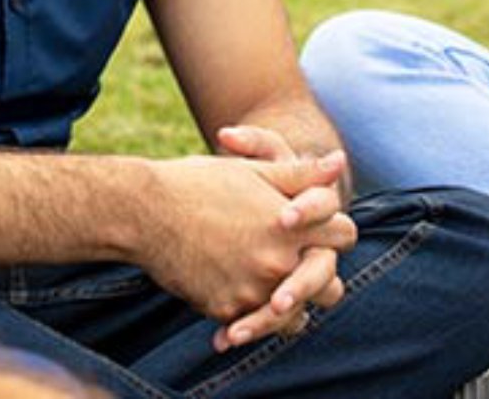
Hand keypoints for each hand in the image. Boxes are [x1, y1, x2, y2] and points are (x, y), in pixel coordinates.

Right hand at [136, 150, 354, 348]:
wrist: (144, 211)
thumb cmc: (199, 183)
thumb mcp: (254, 172)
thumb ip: (300, 174)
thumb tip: (336, 163)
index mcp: (292, 225)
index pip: (344, 236)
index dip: (334, 230)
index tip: (321, 231)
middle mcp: (278, 262)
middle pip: (330, 285)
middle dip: (320, 276)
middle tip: (304, 268)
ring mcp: (253, 290)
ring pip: (294, 317)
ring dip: (289, 305)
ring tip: (276, 293)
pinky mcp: (227, 310)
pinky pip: (253, 324)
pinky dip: (250, 318)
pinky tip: (242, 309)